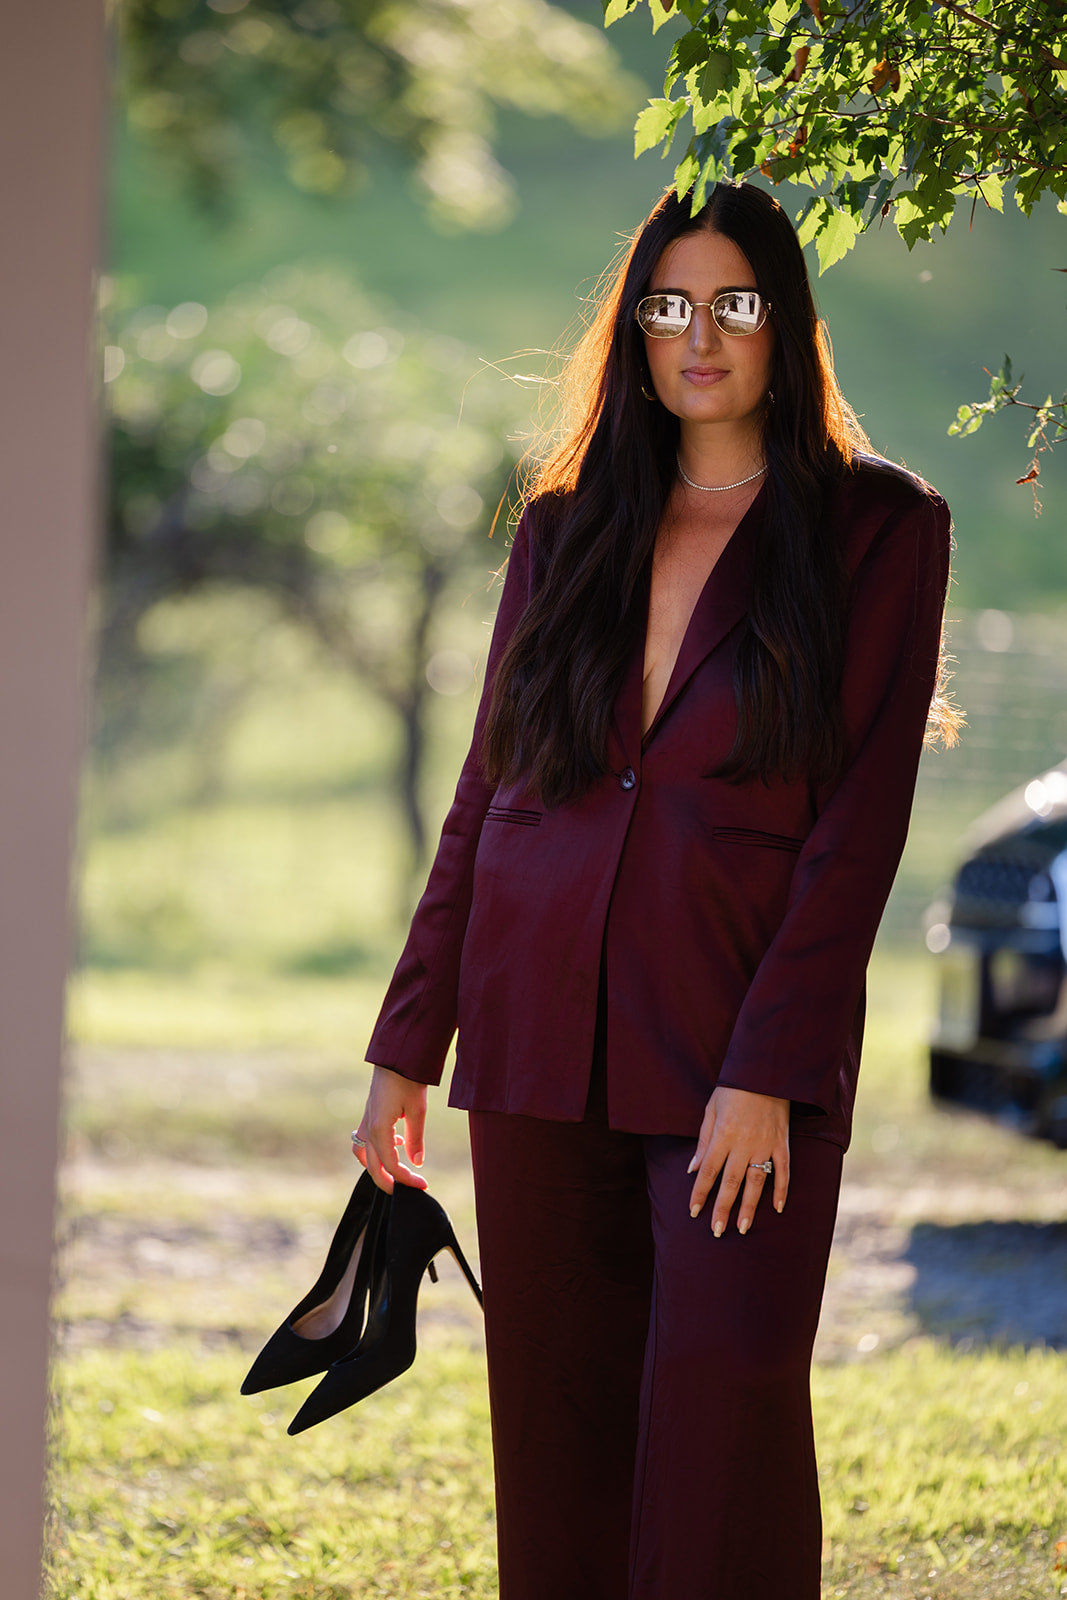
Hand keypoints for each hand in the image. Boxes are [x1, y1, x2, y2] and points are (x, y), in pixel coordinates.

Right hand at [352, 1065, 428, 1194]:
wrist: (396, 1056)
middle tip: (408, 1190)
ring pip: (363, 1154)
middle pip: (372, 1166)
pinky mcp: (369, 1114)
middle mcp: (368, 1128)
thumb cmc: (408, 1080)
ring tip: (396, 1172)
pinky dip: (376, 1150)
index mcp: (379, 1129)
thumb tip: (417, 1163)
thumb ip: (416, 1139)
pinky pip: (365, 1140)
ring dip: (377, 1167)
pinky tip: (398, 1143)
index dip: (406, 1179)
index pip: (390, 1165)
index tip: (423, 1185)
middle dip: (389, 1182)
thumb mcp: (418, 1111)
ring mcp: (365, 1121)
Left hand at [687, 1085, 788, 1234]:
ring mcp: (765, 1144)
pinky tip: (777, 1208)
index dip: (700, 1192)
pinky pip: (783, 1170)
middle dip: (722, 1208)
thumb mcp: (711, 1110)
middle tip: (717, 1231)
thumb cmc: (733, 1090)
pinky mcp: (782, 1142)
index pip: (708, 1170)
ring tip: (743, 1228)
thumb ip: (703, 1142)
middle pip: (731, 1182)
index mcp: (723, 1135)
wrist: (764, 1072)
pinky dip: (781, 1190)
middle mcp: (744, 1143)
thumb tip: (692, 1169)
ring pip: (756, 1182)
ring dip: (749, 1206)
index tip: (693, 1212)